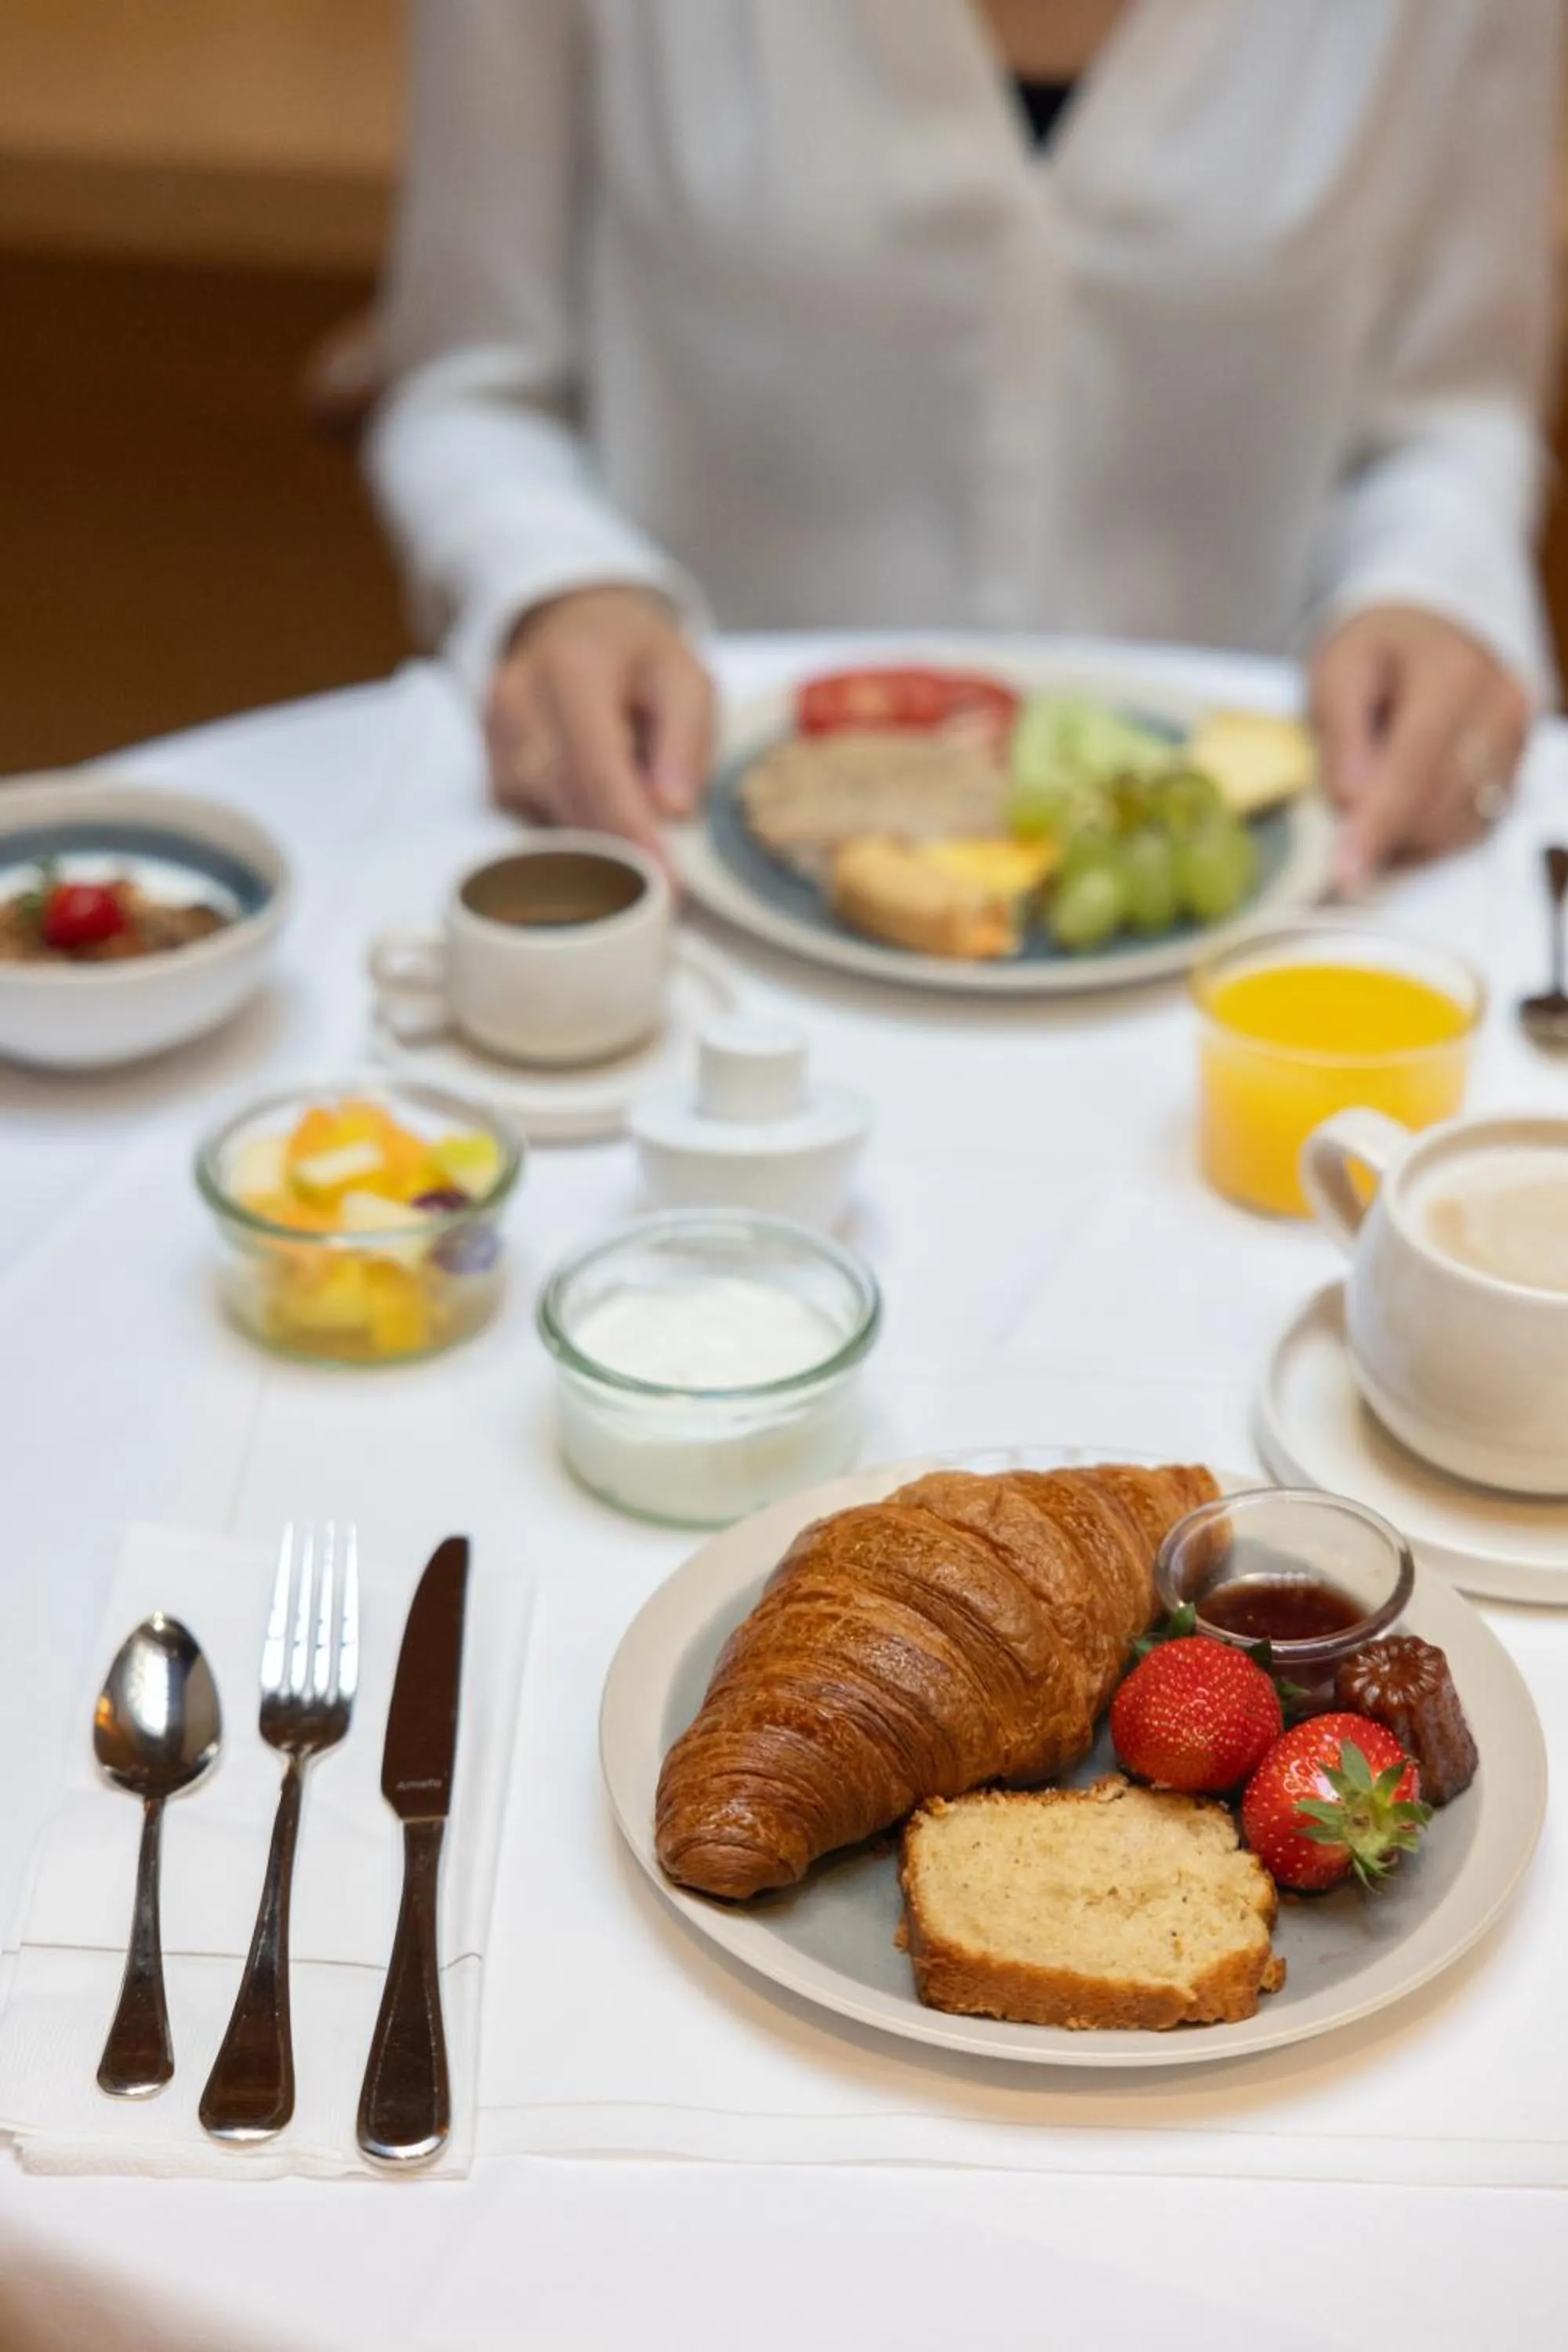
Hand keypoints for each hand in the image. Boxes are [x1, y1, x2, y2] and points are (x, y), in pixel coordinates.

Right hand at [485, 585, 714, 858]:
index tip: (668, 885)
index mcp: (569, 671)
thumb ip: (686, 737)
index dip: (633, 835)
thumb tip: (672, 810)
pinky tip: (606, 826)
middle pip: (568, 803)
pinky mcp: (492, 772)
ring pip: (549, 821)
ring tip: (644, 861)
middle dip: (621, 854)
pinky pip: (536, 823)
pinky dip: (576, 834)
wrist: (574, 624)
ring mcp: (494, 740)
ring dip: (599, 848)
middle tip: (666, 891)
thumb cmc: (637, 656)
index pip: (598, 771)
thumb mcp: (684, 676)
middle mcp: (516, 704)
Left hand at [1309, 605, 1528, 894]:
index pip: (1412, 771)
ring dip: (1407, 833)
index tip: (1345, 875)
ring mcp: (1518, 740)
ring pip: (1457, 825)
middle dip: (1384, 830)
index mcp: (1453, 676)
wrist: (1432, 625)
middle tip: (1341, 823)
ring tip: (1375, 795)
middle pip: (1437, 806)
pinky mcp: (1519, 766)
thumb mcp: (1337, 672)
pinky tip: (1408, 800)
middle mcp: (1500, 708)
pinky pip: (1473, 825)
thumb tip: (1350, 801)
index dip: (1375, 829)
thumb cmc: (1378, 649)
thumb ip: (1341, 736)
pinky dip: (1431, 829)